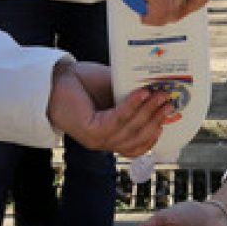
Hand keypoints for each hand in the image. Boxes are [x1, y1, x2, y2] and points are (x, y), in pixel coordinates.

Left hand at [46, 60, 172, 156]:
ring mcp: (97, 140)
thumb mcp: (115, 91)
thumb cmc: (84, 84)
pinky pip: (117, 120)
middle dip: (157, 118)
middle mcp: (104, 142)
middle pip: (138, 138)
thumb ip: (134, 96)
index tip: (170, 115)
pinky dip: (132, 106)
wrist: (55, 79)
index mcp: (111, 137)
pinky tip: (142, 92)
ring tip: (159, 93)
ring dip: (148, 111)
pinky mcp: (90, 131)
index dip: (155, 133)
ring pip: (130, 130)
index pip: (138, 146)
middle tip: (170, 99)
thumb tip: (162, 90)